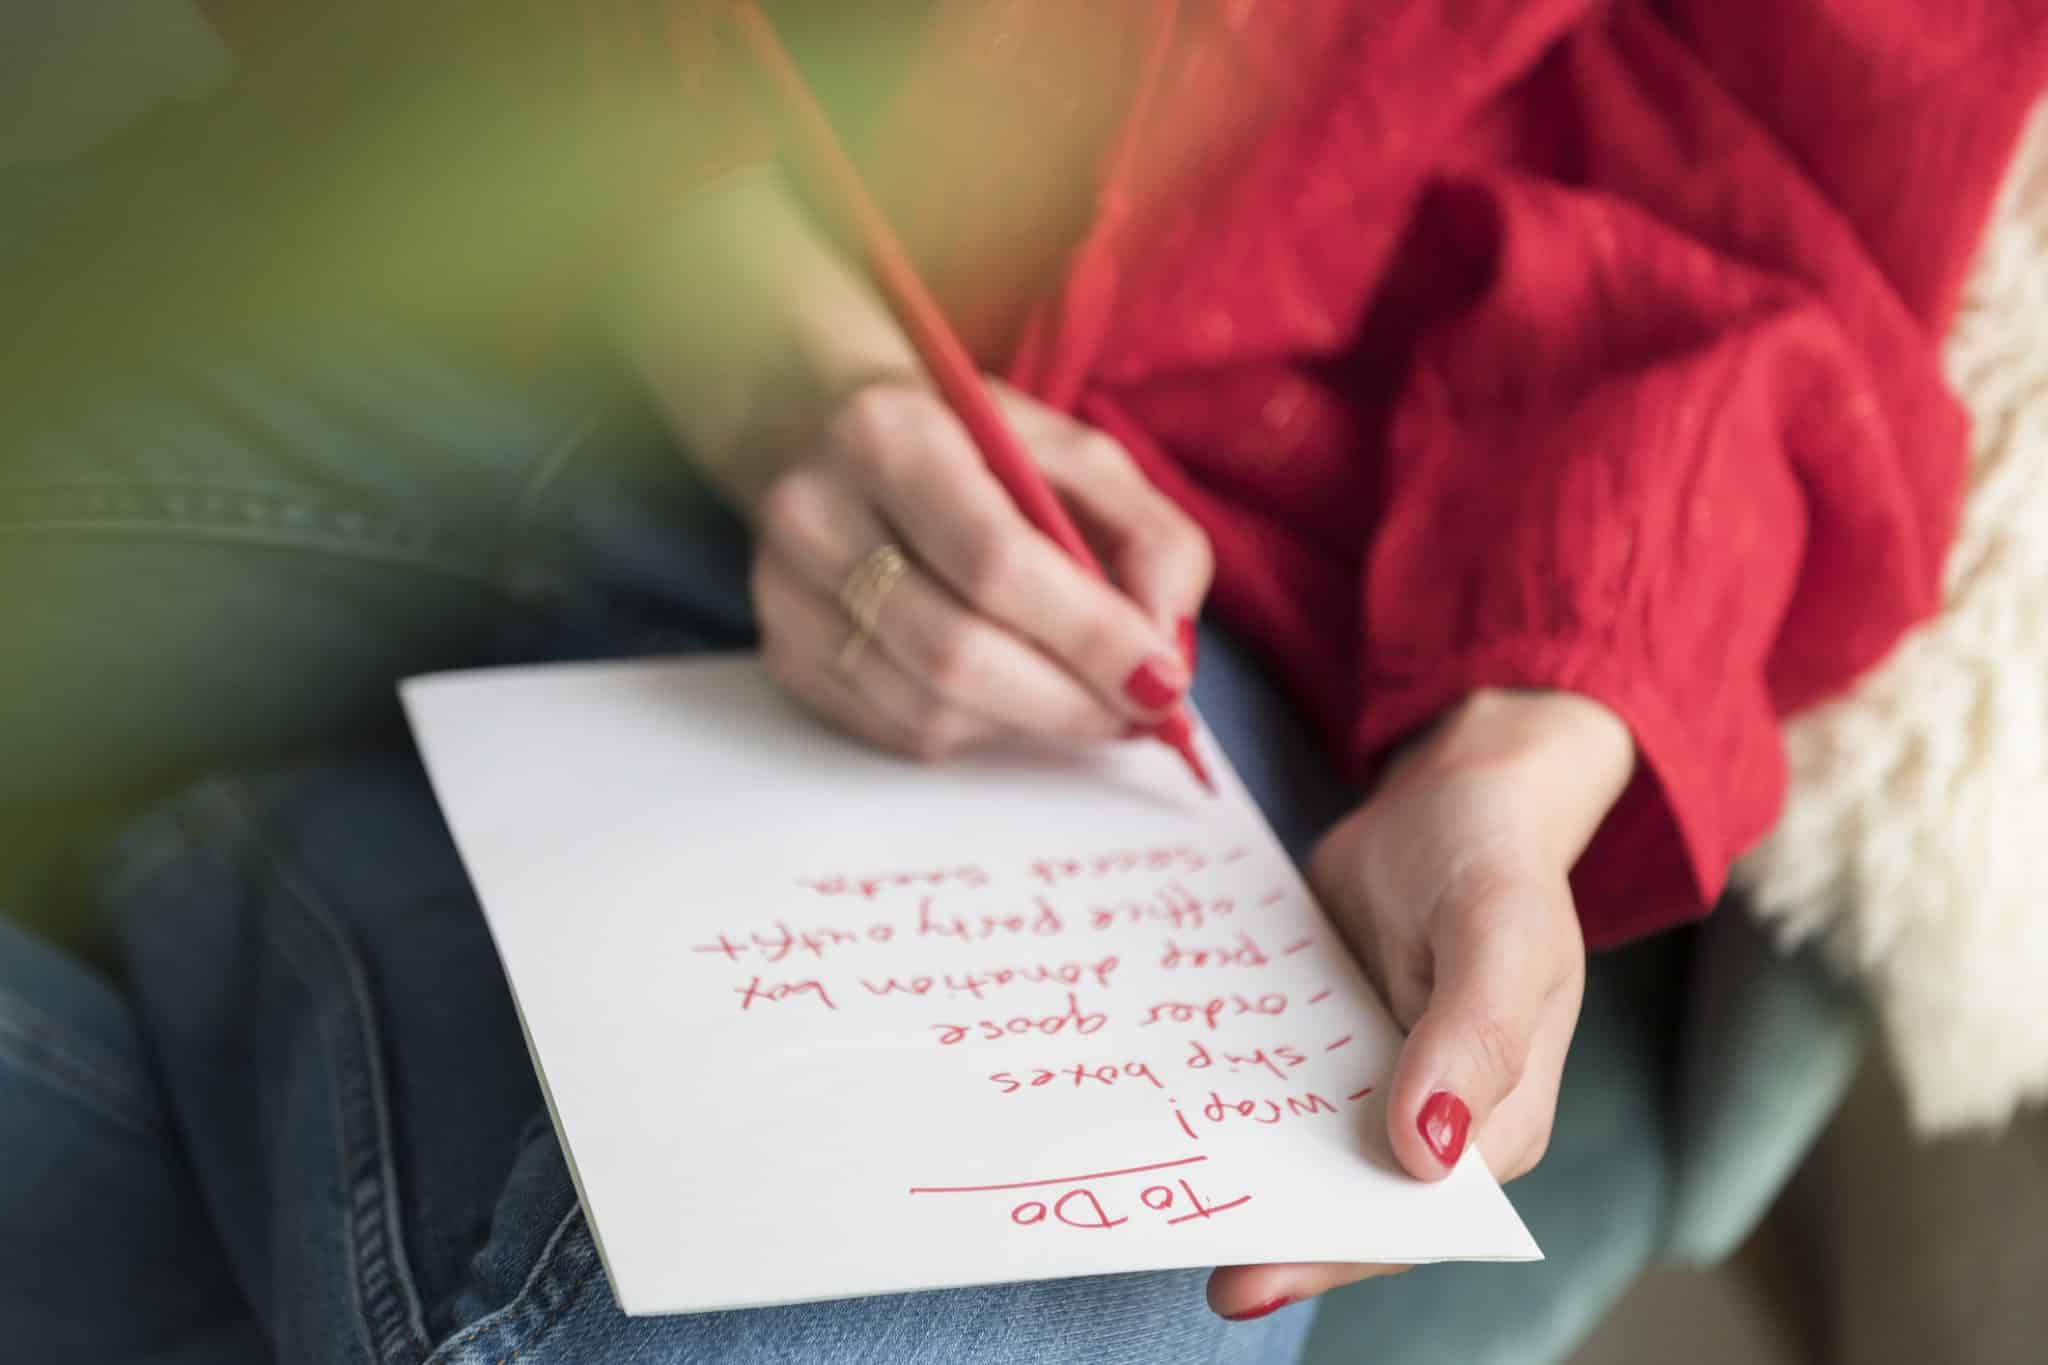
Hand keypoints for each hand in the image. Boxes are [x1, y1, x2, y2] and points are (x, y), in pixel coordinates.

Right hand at [751, 377, 1211, 757]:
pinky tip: (1011, 693)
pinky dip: (980, 730)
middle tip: (1138, 713)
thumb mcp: (1079, 456)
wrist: (834, 435)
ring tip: (1086, 701)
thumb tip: (1163, 648)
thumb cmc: (975, 447)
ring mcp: (787, 594)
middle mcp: (817, 514)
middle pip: (956, 652)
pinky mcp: (786, 657)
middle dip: (1069, 700)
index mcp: (891, 435)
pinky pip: (901, 733)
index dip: (1090, 635)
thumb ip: (1149, 537)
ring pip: (928, 709)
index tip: (1161, 679)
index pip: (995, 561)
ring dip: (1031, 723)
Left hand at [1207, 689, 1634, 1319]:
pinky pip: (1271, 1087)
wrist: (1453, 793)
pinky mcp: (1324, 1045)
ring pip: (1299, 1149)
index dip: (1334, 1251)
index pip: (1412, 1215)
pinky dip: (1221, 1100)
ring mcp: (1373, 1082)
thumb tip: (1428, 1155)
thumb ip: (1475, 1038)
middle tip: (1174, 1248)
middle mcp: (1434, 1119)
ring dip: (1234, 1171)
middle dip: (1268, 1229)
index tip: (1251, 1273)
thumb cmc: (1492, 858)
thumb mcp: (1500, 933)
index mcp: (1497, 1121)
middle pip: (1346, 1199)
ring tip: (1148, 1198)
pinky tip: (1154, 1110)